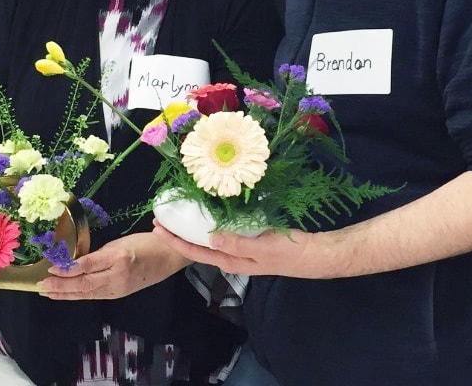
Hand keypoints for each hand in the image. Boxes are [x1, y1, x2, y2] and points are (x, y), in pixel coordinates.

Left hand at [39, 232, 189, 300]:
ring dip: (65, 294)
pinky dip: (78, 295)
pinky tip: (66, 294)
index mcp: (119, 258)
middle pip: (84, 284)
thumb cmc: (146, 243)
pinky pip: (94, 295)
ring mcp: (118, 288)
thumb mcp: (122, 242)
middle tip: (42, 285)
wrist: (169, 257)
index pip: (88, 266)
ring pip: (87, 293)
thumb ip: (100, 253)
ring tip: (47, 293)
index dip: (68, 269)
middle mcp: (117, 276)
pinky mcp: (118, 294)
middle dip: (61, 286)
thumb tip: (78, 260)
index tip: (51, 268)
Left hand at [152, 222, 321, 277]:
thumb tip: (210, 237)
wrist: (312, 255)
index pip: (195, 252)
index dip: (175, 241)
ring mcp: (240, 247)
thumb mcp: (262, 247)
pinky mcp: (249, 237)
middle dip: (178, 233)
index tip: (158, 229)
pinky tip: (207, 210)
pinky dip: (211, 220)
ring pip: (209, 238)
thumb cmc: (289, 253)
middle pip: (198, 246)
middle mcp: (231, 255)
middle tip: (161, 218)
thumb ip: (237, 242)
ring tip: (178, 212)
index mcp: (231, 261)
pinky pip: (224, 229)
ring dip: (192, 226)